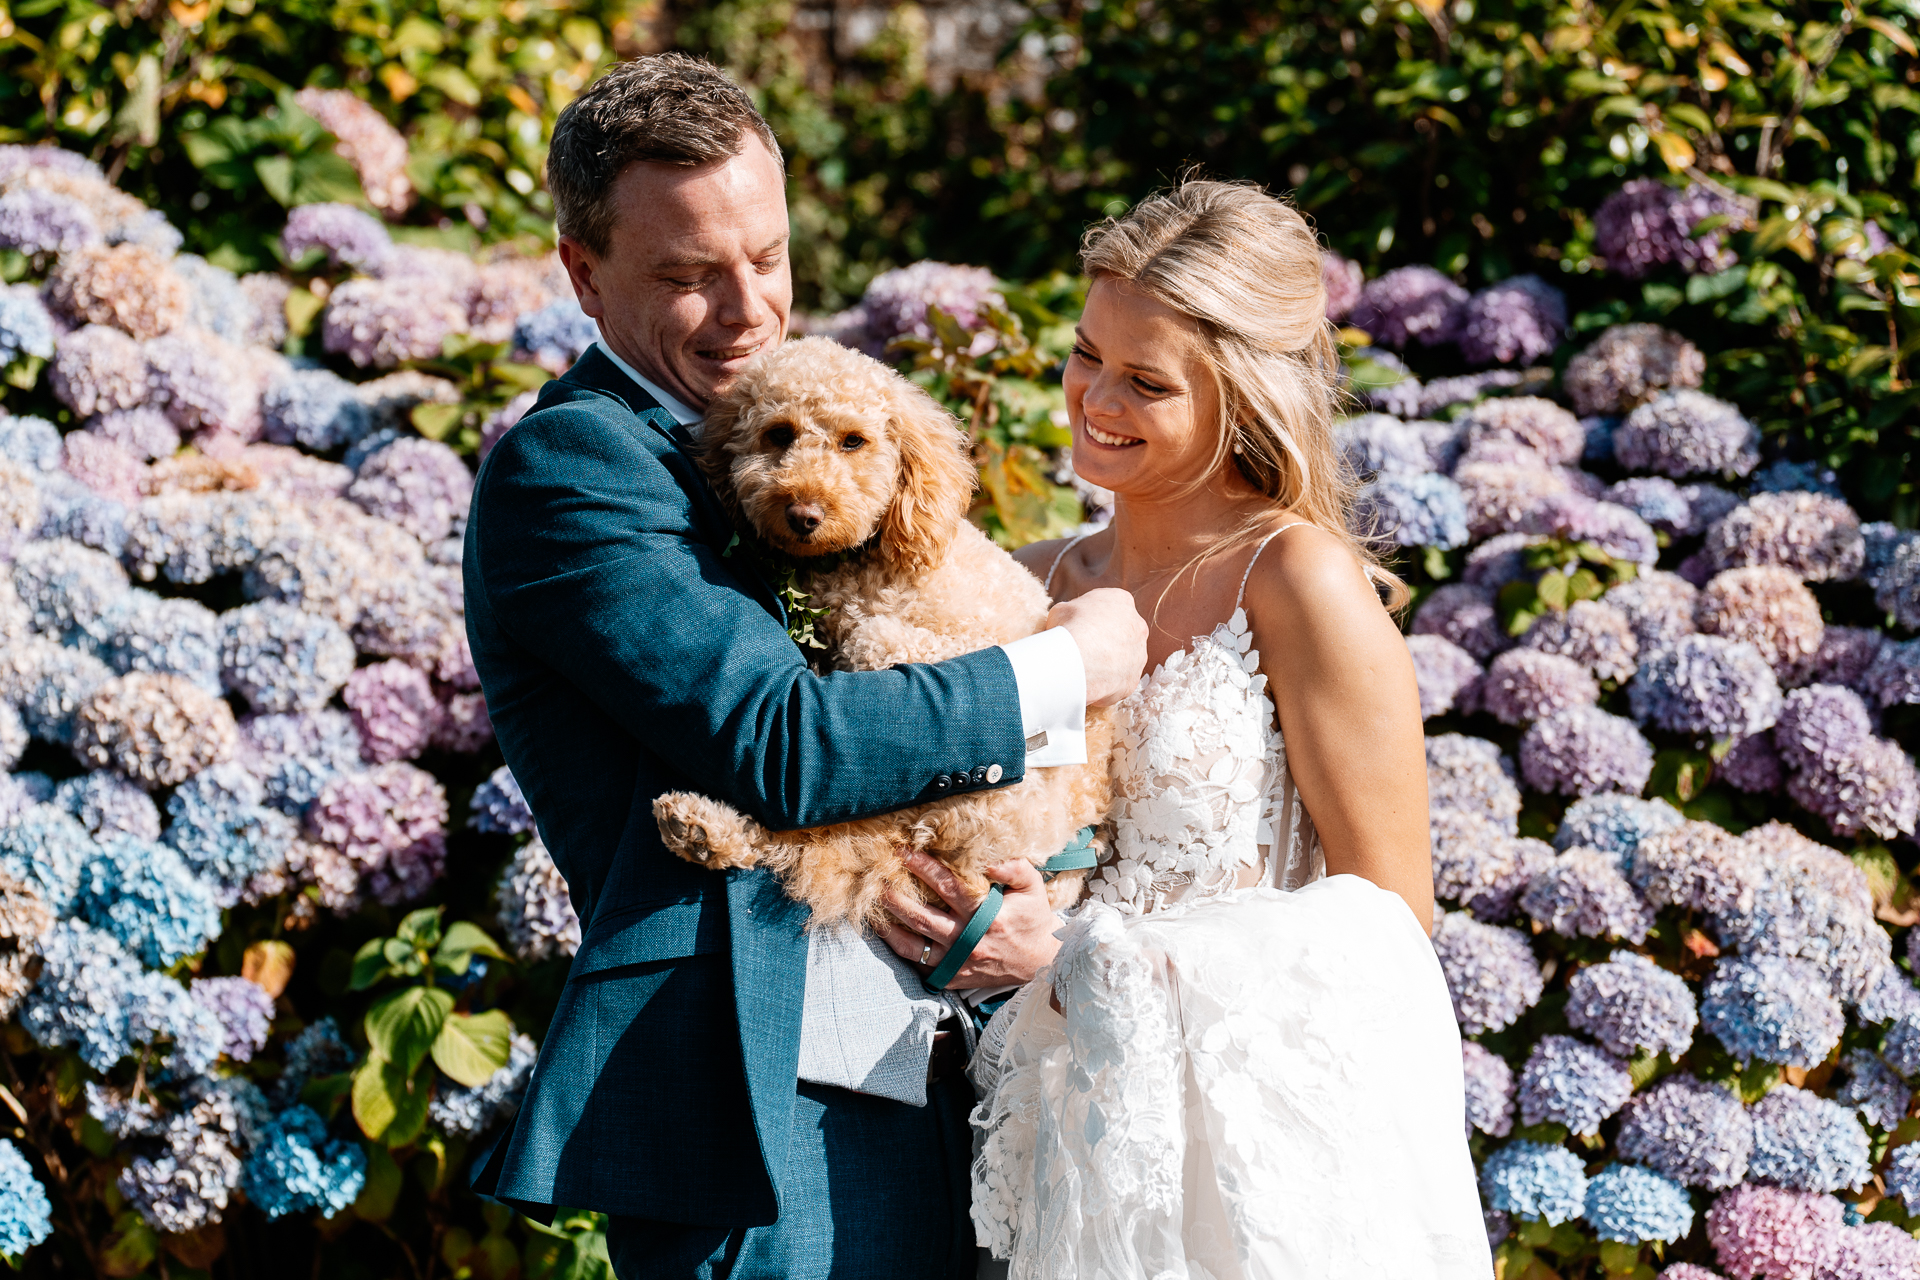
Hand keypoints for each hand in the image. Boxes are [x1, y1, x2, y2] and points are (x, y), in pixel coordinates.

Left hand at [878, 852, 1063, 988]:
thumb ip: (1014, 867)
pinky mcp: (953, 978)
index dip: (923, 868)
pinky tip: (888, 935)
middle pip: (922, 917)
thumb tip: (988, 858)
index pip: (948, 887)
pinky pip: (920, 966)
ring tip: (871, 908)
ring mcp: (959, 963)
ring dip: (889, 926)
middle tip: (876, 879)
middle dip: (895, 896)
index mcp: (988, 916)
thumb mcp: (1033, 888)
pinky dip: (901, 951)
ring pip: (914, 946)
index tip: (903, 852)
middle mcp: (969, 941)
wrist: (1040, 964)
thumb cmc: (1033, 920)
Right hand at [1048, 587, 1147, 706]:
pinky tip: (1088, 682)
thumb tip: (1069, 620)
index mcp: (1122, 601)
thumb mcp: (1062, 609)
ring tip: (1084, 668)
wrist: (1075, 662)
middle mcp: (1138, 626)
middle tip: (1084, 647)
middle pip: (1122, 632)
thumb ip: (1073, 612)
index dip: (1093, 617)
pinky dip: (1106, 683)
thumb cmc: (1068, 630)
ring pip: (1124, 659)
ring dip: (1109, 662)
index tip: (1080, 625)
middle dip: (1106, 639)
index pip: (1111, 606)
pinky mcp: (1132, 681)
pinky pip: (1119, 681)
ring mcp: (1139, 655)